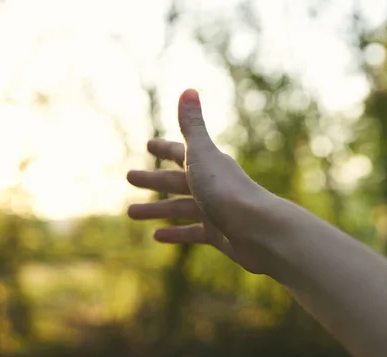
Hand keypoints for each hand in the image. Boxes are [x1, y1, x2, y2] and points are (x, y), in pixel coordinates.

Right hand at [127, 89, 266, 274]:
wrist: (258, 230)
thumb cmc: (226, 190)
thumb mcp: (201, 155)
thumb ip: (191, 125)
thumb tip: (188, 89)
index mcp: (208, 164)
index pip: (181, 152)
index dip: (164, 147)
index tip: (148, 144)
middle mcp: (212, 185)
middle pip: (176, 181)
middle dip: (152, 179)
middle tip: (128, 178)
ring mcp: (216, 211)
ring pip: (180, 209)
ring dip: (156, 210)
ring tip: (130, 213)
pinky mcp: (219, 235)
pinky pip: (192, 233)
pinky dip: (175, 234)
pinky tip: (157, 237)